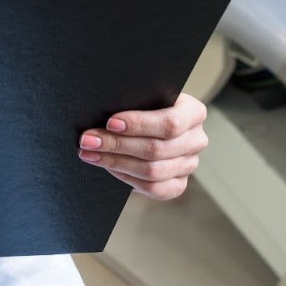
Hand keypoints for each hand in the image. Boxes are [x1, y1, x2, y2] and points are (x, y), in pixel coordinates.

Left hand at [78, 92, 207, 199]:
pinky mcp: (179, 183)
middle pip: (157, 149)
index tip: (110, 122)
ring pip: (153, 171)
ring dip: (116, 162)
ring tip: (90, 154)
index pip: (170, 122)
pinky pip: (155, 189)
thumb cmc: (145, 105)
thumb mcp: (145, 96)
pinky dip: (128, 178)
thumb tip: (103, 113)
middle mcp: (197, 139)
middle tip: (88, 140)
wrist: (152, 123)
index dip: (139, 124)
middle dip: (117, 144)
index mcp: (194, 112)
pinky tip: (109, 167)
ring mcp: (190, 164)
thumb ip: (133, 100)